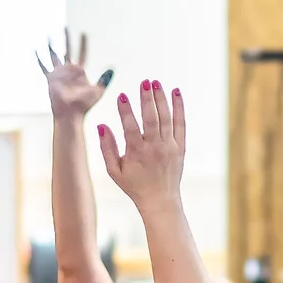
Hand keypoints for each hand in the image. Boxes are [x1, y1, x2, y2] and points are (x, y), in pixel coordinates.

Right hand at [39, 29, 111, 122]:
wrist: (70, 114)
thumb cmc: (84, 105)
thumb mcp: (97, 91)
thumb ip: (104, 79)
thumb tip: (112, 69)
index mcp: (79, 71)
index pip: (82, 53)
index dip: (83, 43)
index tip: (83, 32)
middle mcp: (68, 70)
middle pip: (67, 50)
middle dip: (66, 38)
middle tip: (65, 27)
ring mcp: (59, 73)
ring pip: (54, 55)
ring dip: (51, 46)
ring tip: (48, 36)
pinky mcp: (50, 78)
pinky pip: (44, 66)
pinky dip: (39, 59)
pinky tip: (35, 51)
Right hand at [97, 81, 185, 210]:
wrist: (160, 200)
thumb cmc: (134, 185)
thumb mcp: (114, 171)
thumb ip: (107, 148)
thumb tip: (102, 126)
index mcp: (137, 153)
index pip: (130, 128)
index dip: (125, 111)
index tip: (122, 95)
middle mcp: (154, 148)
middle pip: (151, 119)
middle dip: (147, 99)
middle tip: (144, 82)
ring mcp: (169, 147)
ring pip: (166, 119)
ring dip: (161, 99)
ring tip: (155, 82)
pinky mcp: (180, 147)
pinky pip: (181, 124)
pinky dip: (179, 108)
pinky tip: (176, 92)